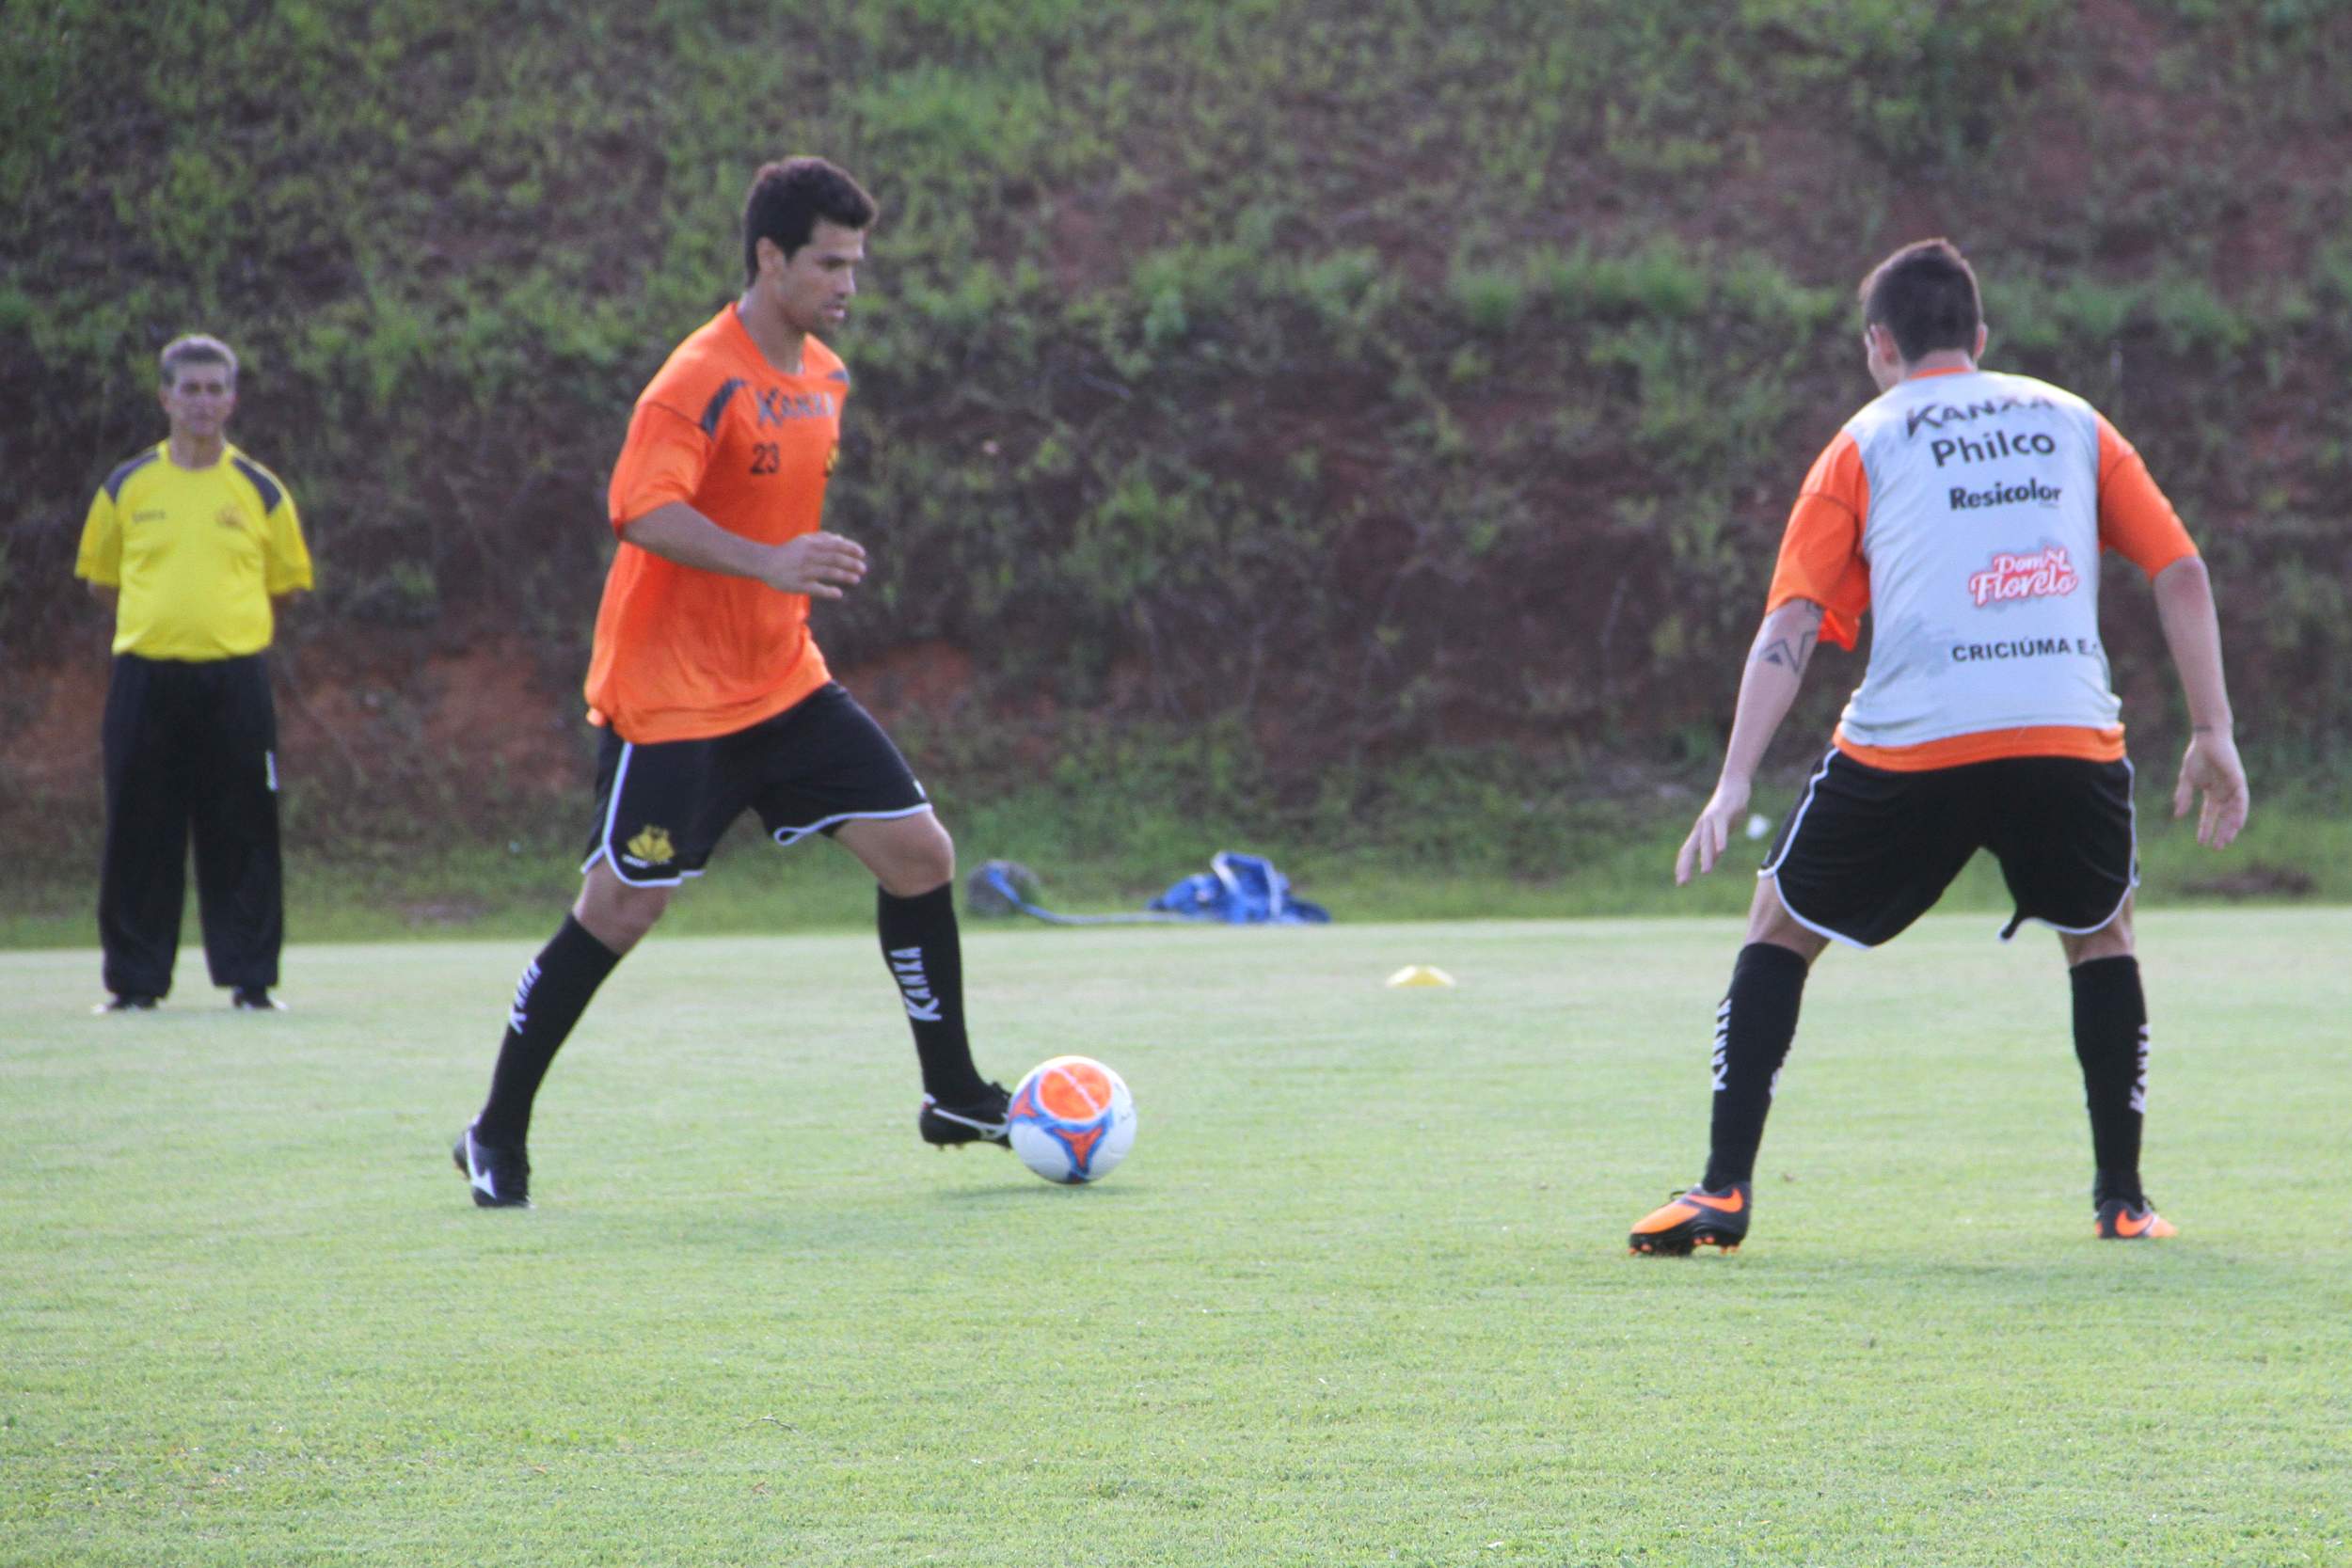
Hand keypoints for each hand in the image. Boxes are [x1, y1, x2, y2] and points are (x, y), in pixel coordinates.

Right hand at [760, 532, 866, 598]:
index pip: (835, 545)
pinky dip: (828, 591)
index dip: (850, 549)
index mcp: (811, 544)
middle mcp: (808, 556)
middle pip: (834, 559)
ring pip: (828, 572)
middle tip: (863, 569)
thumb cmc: (788, 551)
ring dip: (844, 576)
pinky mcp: (798, 585)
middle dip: (851, 563)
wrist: (765, 563)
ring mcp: (803, 571)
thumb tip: (841, 539)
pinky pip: (816, 588)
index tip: (862, 554)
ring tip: (856, 579)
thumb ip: (822, 538)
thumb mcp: (804, 541)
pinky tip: (838, 593)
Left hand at [1675, 775, 1752, 885]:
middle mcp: (1701, 826)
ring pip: (1706, 840)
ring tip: (1706, 872)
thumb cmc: (1728, 809)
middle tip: (1683, 882)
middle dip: (1685, 866)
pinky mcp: (1722, 812)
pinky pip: (1720, 827)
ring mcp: (1710, 819)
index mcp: (1700, 831)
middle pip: (1690, 848)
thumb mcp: (1721, 830)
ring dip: (1706, 857)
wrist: (1734, 784)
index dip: (1683, 866)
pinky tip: (1722, 850)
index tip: (1680, 882)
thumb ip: (1715, 844)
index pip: (1687, 851)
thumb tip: (1711, 860)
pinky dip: (1720, 839)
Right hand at [2173, 729, 2248, 848]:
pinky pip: (2242, 800)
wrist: (2207, 738)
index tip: (2201, 842)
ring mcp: (2232, 787)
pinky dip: (2240, 812)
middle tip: (2217, 848)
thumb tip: (2178, 816)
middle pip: (2224, 817)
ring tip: (2227, 840)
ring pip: (2234, 811)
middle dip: (2221, 832)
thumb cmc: (2197, 755)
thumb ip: (2183, 796)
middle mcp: (2224, 792)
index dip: (2205, 828)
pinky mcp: (2238, 780)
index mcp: (2212, 792)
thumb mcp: (2186, 779)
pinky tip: (2237, 824)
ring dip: (2231, 826)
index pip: (2210, 814)